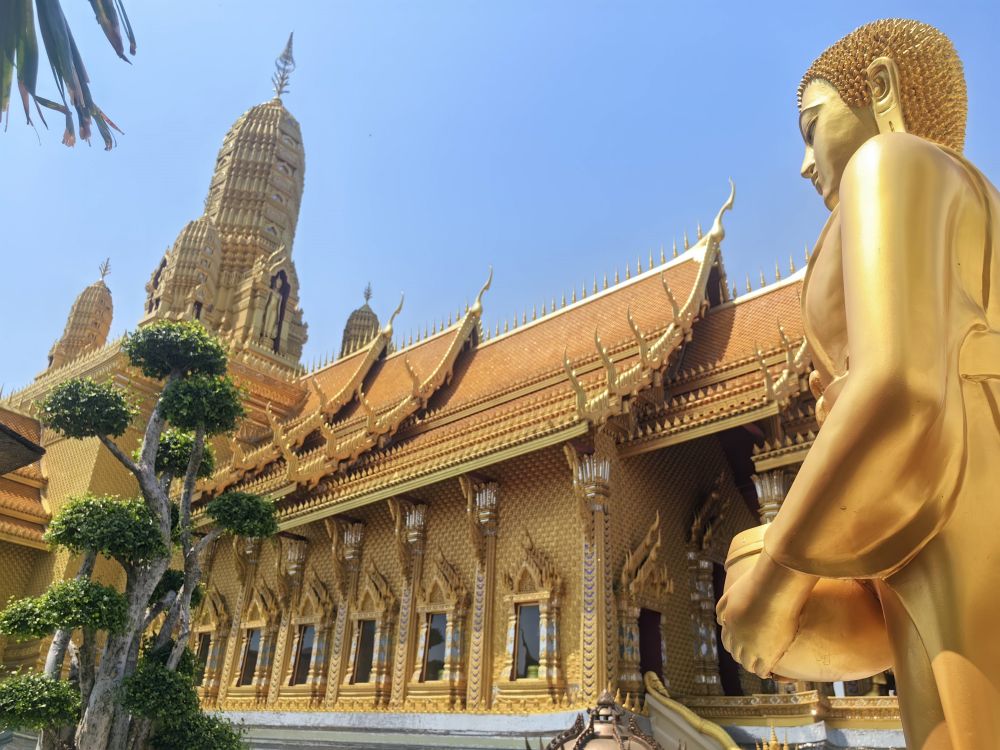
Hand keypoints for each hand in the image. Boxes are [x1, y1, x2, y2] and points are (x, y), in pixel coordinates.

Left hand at [716, 551, 816, 677]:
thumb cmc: (761, 582)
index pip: (728, 639)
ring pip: (747, 662)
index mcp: (729, 620)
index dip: (734, 643)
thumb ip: (725, 605)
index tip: (742, 645)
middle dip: (742, 655)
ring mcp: (751, 646)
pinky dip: (763, 671)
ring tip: (759, 667)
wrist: (776, 586)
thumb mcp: (735, 591)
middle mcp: (736, 635)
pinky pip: (761, 669)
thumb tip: (719, 618)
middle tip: (750, 659)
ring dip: (752, 665)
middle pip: (736, 652)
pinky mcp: (766, 653)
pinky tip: (769, 672)